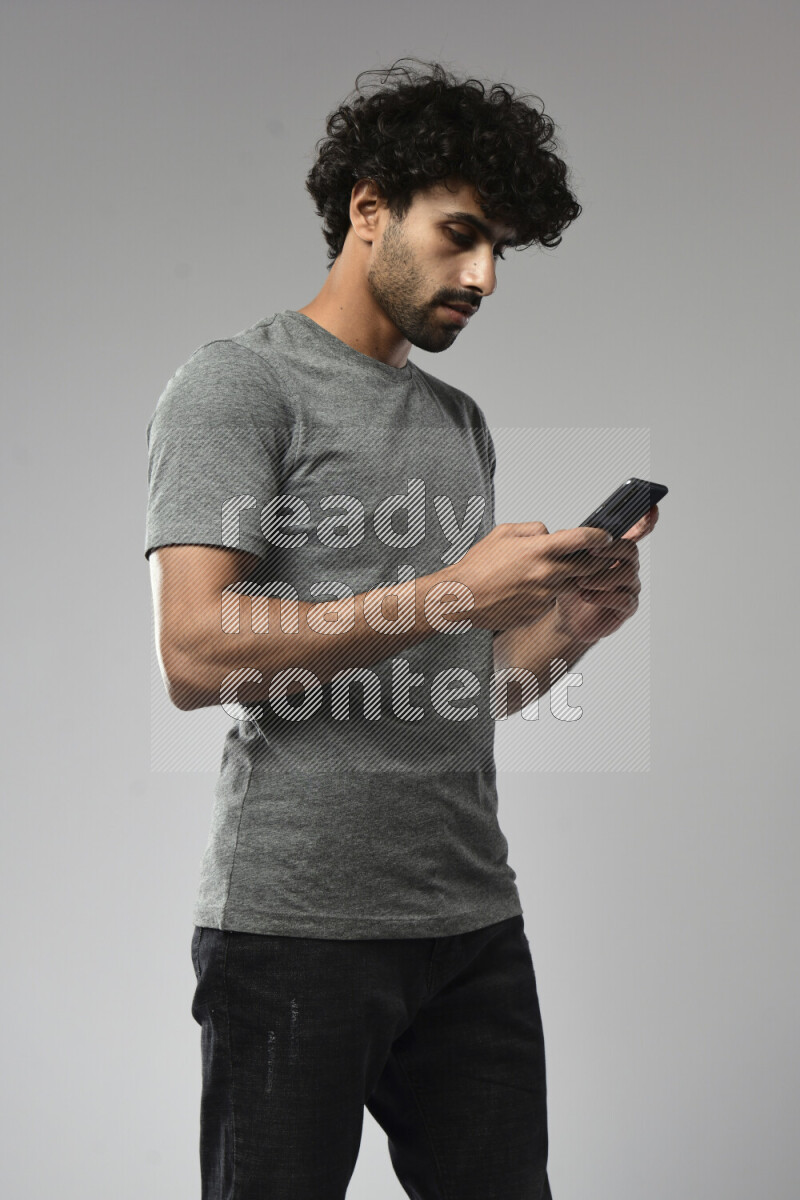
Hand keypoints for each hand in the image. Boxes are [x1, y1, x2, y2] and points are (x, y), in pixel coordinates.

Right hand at [443, 519, 614, 630]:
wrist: (463, 598)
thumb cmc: (478, 566)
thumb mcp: (504, 533)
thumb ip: (535, 530)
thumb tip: (553, 533)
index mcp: (540, 550)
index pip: (583, 539)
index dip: (599, 536)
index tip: (605, 536)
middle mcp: (547, 574)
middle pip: (588, 566)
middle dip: (595, 560)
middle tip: (595, 555)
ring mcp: (545, 596)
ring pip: (573, 585)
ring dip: (570, 578)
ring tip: (549, 572)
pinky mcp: (539, 612)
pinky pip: (553, 600)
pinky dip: (548, 594)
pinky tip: (527, 590)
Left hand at [553, 505, 659, 642]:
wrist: (565, 617)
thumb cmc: (569, 586)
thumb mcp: (565, 563)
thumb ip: (570, 546)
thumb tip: (564, 532)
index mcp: (616, 550)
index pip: (636, 532)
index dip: (646, 520)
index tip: (651, 508)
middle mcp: (627, 565)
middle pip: (630, 550)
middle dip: (610, 550)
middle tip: (590, 553)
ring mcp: (630, 586)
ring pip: (627, 574)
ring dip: (602, 576)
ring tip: (580, 582)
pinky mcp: (627, 607)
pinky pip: (624, 599)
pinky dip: (603, 596)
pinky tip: (586, 596)